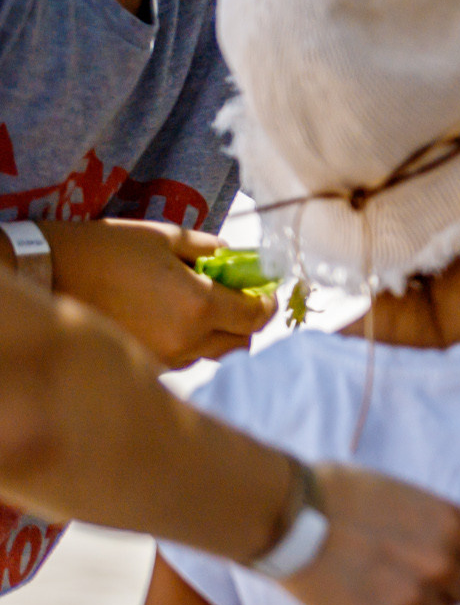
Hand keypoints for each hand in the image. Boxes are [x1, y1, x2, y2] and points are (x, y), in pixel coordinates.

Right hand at [42, 220, 272, 366]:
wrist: (47, 275)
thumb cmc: (107, 250)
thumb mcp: (165, 237)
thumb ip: (211, 250)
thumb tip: (235, 257)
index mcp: (198, 307)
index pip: (257, 317)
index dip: (267, 301)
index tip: (263, 287)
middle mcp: (185, 342)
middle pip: (240, 342)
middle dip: (246, 319)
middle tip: (236, 295)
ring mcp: (163, 360)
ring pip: (212, 354)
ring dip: (217, 333)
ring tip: (196, 304)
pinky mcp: (143, 367)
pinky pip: (183, 359)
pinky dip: (189, 342)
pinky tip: (169, 318)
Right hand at [278, 464, 459, 604]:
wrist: (288, 514)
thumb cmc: (344, 495)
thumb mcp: (409, 496)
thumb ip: (441, 527)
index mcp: (453, 525)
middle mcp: (441, 564)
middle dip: (443, 585)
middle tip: (405, 570)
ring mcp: (411, 599)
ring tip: (380, 587)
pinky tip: (360, 604)